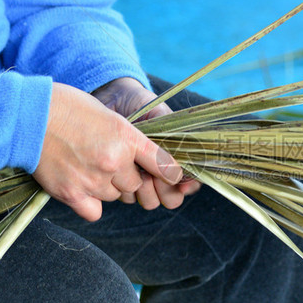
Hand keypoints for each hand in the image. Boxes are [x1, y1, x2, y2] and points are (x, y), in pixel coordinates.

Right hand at [33, 82, 183, 221]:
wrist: (27, 114)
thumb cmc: (67, 107)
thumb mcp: (108, 115)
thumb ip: (127, 140)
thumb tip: (141, 161)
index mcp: (127, 137)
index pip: (164, 165)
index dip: (170, 173)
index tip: (171, 176)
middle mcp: (114, 161)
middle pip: (135, 184)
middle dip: (126, 175)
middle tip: (105, 160)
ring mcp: (93, 180)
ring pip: (115, 196)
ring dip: (107, 186)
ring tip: (85, 165)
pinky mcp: (72, 194)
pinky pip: (95, 212)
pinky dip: (91, 203)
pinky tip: (80, 186)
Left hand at [92, 77, 200, 207]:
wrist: (111, 101)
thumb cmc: (140, 106)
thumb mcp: (161, 116)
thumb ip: (175, 137)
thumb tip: (185, 165)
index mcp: (176, 158)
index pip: (191, 182)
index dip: (188, 186)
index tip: (181, 185)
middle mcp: (160, 173)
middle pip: (172, 199)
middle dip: (165, 191)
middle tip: (152, 174)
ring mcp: (141, 179)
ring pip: (150, 202)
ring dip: (144, 189)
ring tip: (135, 168)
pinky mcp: (120, 181)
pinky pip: (127, 197)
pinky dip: (124, 186)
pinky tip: (120, 168)